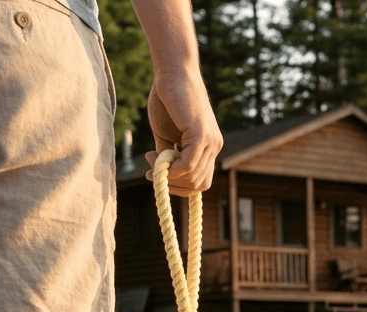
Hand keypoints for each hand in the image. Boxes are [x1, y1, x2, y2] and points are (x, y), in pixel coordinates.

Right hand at [143, 70, 222, 196]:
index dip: (180, 186)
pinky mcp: (202, 135)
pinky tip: (159, 160)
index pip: (201, 182)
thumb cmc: (168, 98)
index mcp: (209, 147)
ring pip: (193, 177)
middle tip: (152, 169)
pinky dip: (173, 169)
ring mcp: (211, 142)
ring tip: (152, 159)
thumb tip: (163, 175)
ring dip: (169, 175)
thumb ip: (168, 155)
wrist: (172, 71)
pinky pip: (189, 165)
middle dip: (173, 183)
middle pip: (198, 184)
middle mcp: (214, 146)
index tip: (158, 177)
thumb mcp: (166, 133)